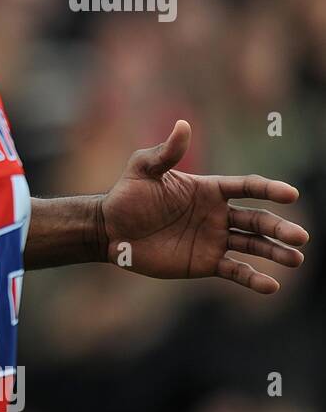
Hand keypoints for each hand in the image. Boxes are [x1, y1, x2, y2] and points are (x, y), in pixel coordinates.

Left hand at [100, 120, 307, 293]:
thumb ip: (165, 152)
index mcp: (210, 190)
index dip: (270, 190)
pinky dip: (253, 279)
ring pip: (253, 245)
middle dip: (280, 228)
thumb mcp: (143, 170)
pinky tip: (271, 287)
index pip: (248, 187)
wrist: (110, 230)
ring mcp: (214, 239)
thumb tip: (183, 125)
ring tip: (296, 259)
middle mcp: (218, 214)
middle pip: (257, 220)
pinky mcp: (205, 262)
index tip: (291, 194)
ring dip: (276, 252)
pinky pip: (235, 270)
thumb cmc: (126, 196)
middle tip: (301, 237)